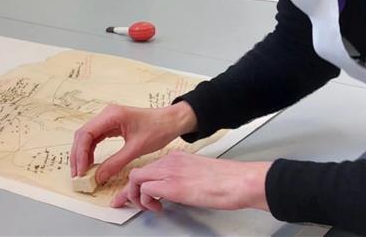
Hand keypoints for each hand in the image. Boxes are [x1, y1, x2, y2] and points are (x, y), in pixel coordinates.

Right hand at [70, 102, 197, 183]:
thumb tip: (99, 176)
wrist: (172, 121)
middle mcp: (107, 114)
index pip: (86, 134)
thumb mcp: (136, 149)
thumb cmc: (158, 129)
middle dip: (78, 155)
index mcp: (112, 115)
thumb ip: (116, 163)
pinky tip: (91, 163)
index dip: (80, 154)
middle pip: (83, 135)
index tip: (80, 170)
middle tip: (77, 174)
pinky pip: (96, 137)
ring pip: (87, 136)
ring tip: (82, 171)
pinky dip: (91, 150)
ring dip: (82, 153)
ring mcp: (108, 119)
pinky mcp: (112, 124)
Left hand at [111, 151, 271, 211]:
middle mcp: (170, 161)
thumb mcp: (199, 175)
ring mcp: (170, 172)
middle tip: (126, 203)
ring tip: (148, 207)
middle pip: (137, 172)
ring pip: (136, 179)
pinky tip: (158, 208)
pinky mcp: (172, 186)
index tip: (130, 194)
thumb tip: (173, 193)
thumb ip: (183, 179)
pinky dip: (145, 201)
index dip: (137, 183)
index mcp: (177, 158)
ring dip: (135, 196)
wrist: (239, 181)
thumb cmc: (227, 181)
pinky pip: (145, 190)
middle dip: (128, 190)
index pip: (149, 168)